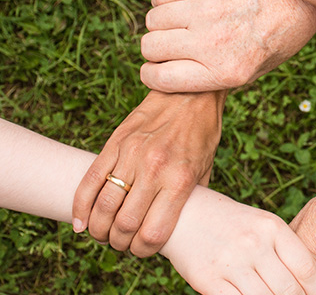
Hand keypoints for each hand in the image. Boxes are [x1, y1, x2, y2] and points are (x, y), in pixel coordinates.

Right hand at [72, 90, 224, 256]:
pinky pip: (90, 180)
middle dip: (119, 243)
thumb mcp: (205, 169)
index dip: (143, 250)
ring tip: (103, 233)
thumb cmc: (202, 134)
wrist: (190, 93)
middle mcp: (154, 169)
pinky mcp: (115, 142)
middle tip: (121, 243)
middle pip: (124, 224)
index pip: (153, 232)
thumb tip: (177, 225)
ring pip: (103, 205)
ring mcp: (132, 154)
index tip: (142, 250)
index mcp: (180, 180)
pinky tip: (81, 221)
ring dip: (99, 229)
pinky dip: (80, 206)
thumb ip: (190, 198)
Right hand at [140, 0, 315, 92]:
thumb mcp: (253, 72)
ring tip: (180, 23)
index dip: (152, 75)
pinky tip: (182, 3)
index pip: (160, 78)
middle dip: (155, 49)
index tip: (155, 69)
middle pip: (151, 47)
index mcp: (225, 72)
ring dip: (161, 24)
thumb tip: (173, 77)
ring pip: (153, 19)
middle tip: (171, 45)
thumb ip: (214, 77)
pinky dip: (164, 0)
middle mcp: (213, 43)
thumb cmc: (277, 38)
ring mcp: (207, 9)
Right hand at [161, 186, 315, 294]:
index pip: (306, 267)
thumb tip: (308, 284)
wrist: (184, 213)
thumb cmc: (230, 222)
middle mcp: (253, 243)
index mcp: (271, 226)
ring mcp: (231, 262)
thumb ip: (283, 249)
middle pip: (289, 289)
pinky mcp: (208, 280)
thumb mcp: (261, 224)